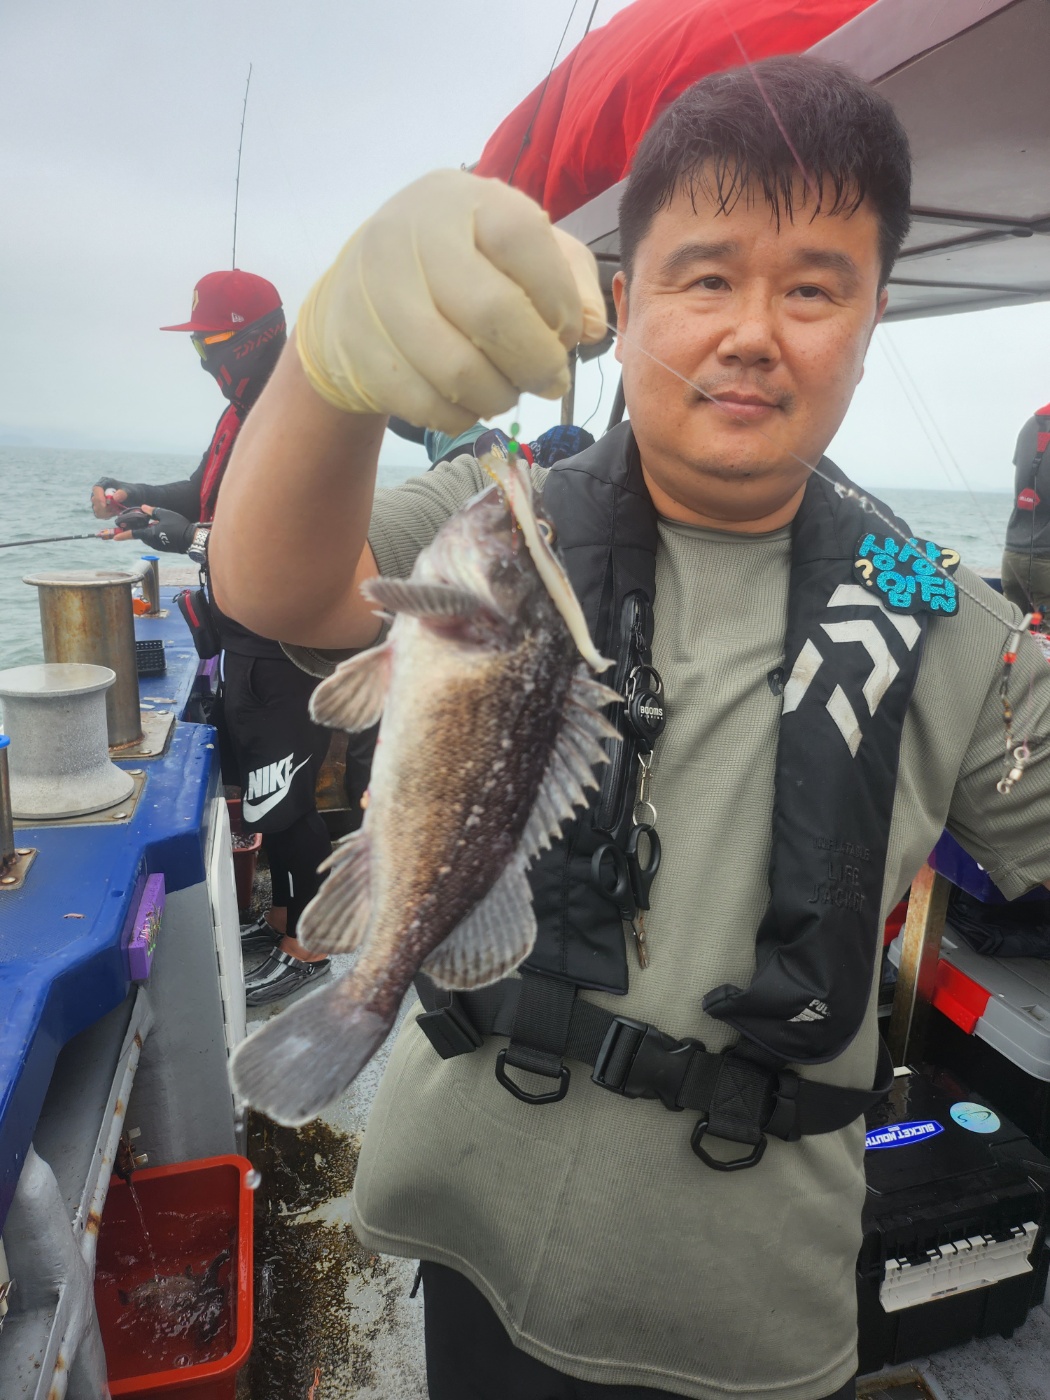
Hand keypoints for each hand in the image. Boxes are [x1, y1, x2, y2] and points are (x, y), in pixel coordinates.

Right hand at [91, 478, 131, 518]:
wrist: (132, 499)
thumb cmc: (130, 492)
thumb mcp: (130, 491)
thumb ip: (123, 493)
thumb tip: (114, 498)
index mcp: (104, 482)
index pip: (97, 489)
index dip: (99, 497)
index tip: (105, 505)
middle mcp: (98, 491)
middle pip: (95, 501)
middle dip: (105, 507)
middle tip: (116, 508)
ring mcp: (97, 500)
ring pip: (96, 509)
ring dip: (107, 512)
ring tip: (117, 509)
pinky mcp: (98, 508)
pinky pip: (98, 514)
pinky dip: (107, 515)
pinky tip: (114, 512)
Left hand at [115, 505, 196, 552]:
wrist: (192, 540)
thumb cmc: (178, 526)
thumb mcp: (165, 514)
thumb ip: (152, 511)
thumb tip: (143, 508)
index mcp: (149, 533)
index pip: (133, 534)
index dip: (123, 535)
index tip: (114, 537)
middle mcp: (152, 542)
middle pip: (142, 534)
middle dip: (141, 528)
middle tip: (145, 520)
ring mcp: (158, 546)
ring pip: (149, 537)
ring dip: (150, 531)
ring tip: (158, 523)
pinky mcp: (164, 548)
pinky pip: (156, 540)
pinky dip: (157, 534)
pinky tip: (165, 529)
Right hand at [296, 169, 606, 433]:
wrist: (358, 288)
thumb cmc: (462, 263)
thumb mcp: (522, 249)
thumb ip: (570, 279)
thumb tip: (592, 328)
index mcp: (462, 198)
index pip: (521, 238)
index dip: (557, 297)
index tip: (566, 331)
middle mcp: (411, 235)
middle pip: (491, 312)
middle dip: (536, 362)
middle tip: (550, 380)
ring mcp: (376, 294)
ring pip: (458, 371)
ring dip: (500, 396)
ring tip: (509, 391)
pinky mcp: (357, 350)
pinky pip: (425, 404)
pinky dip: (461, 416)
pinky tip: (470, 402)